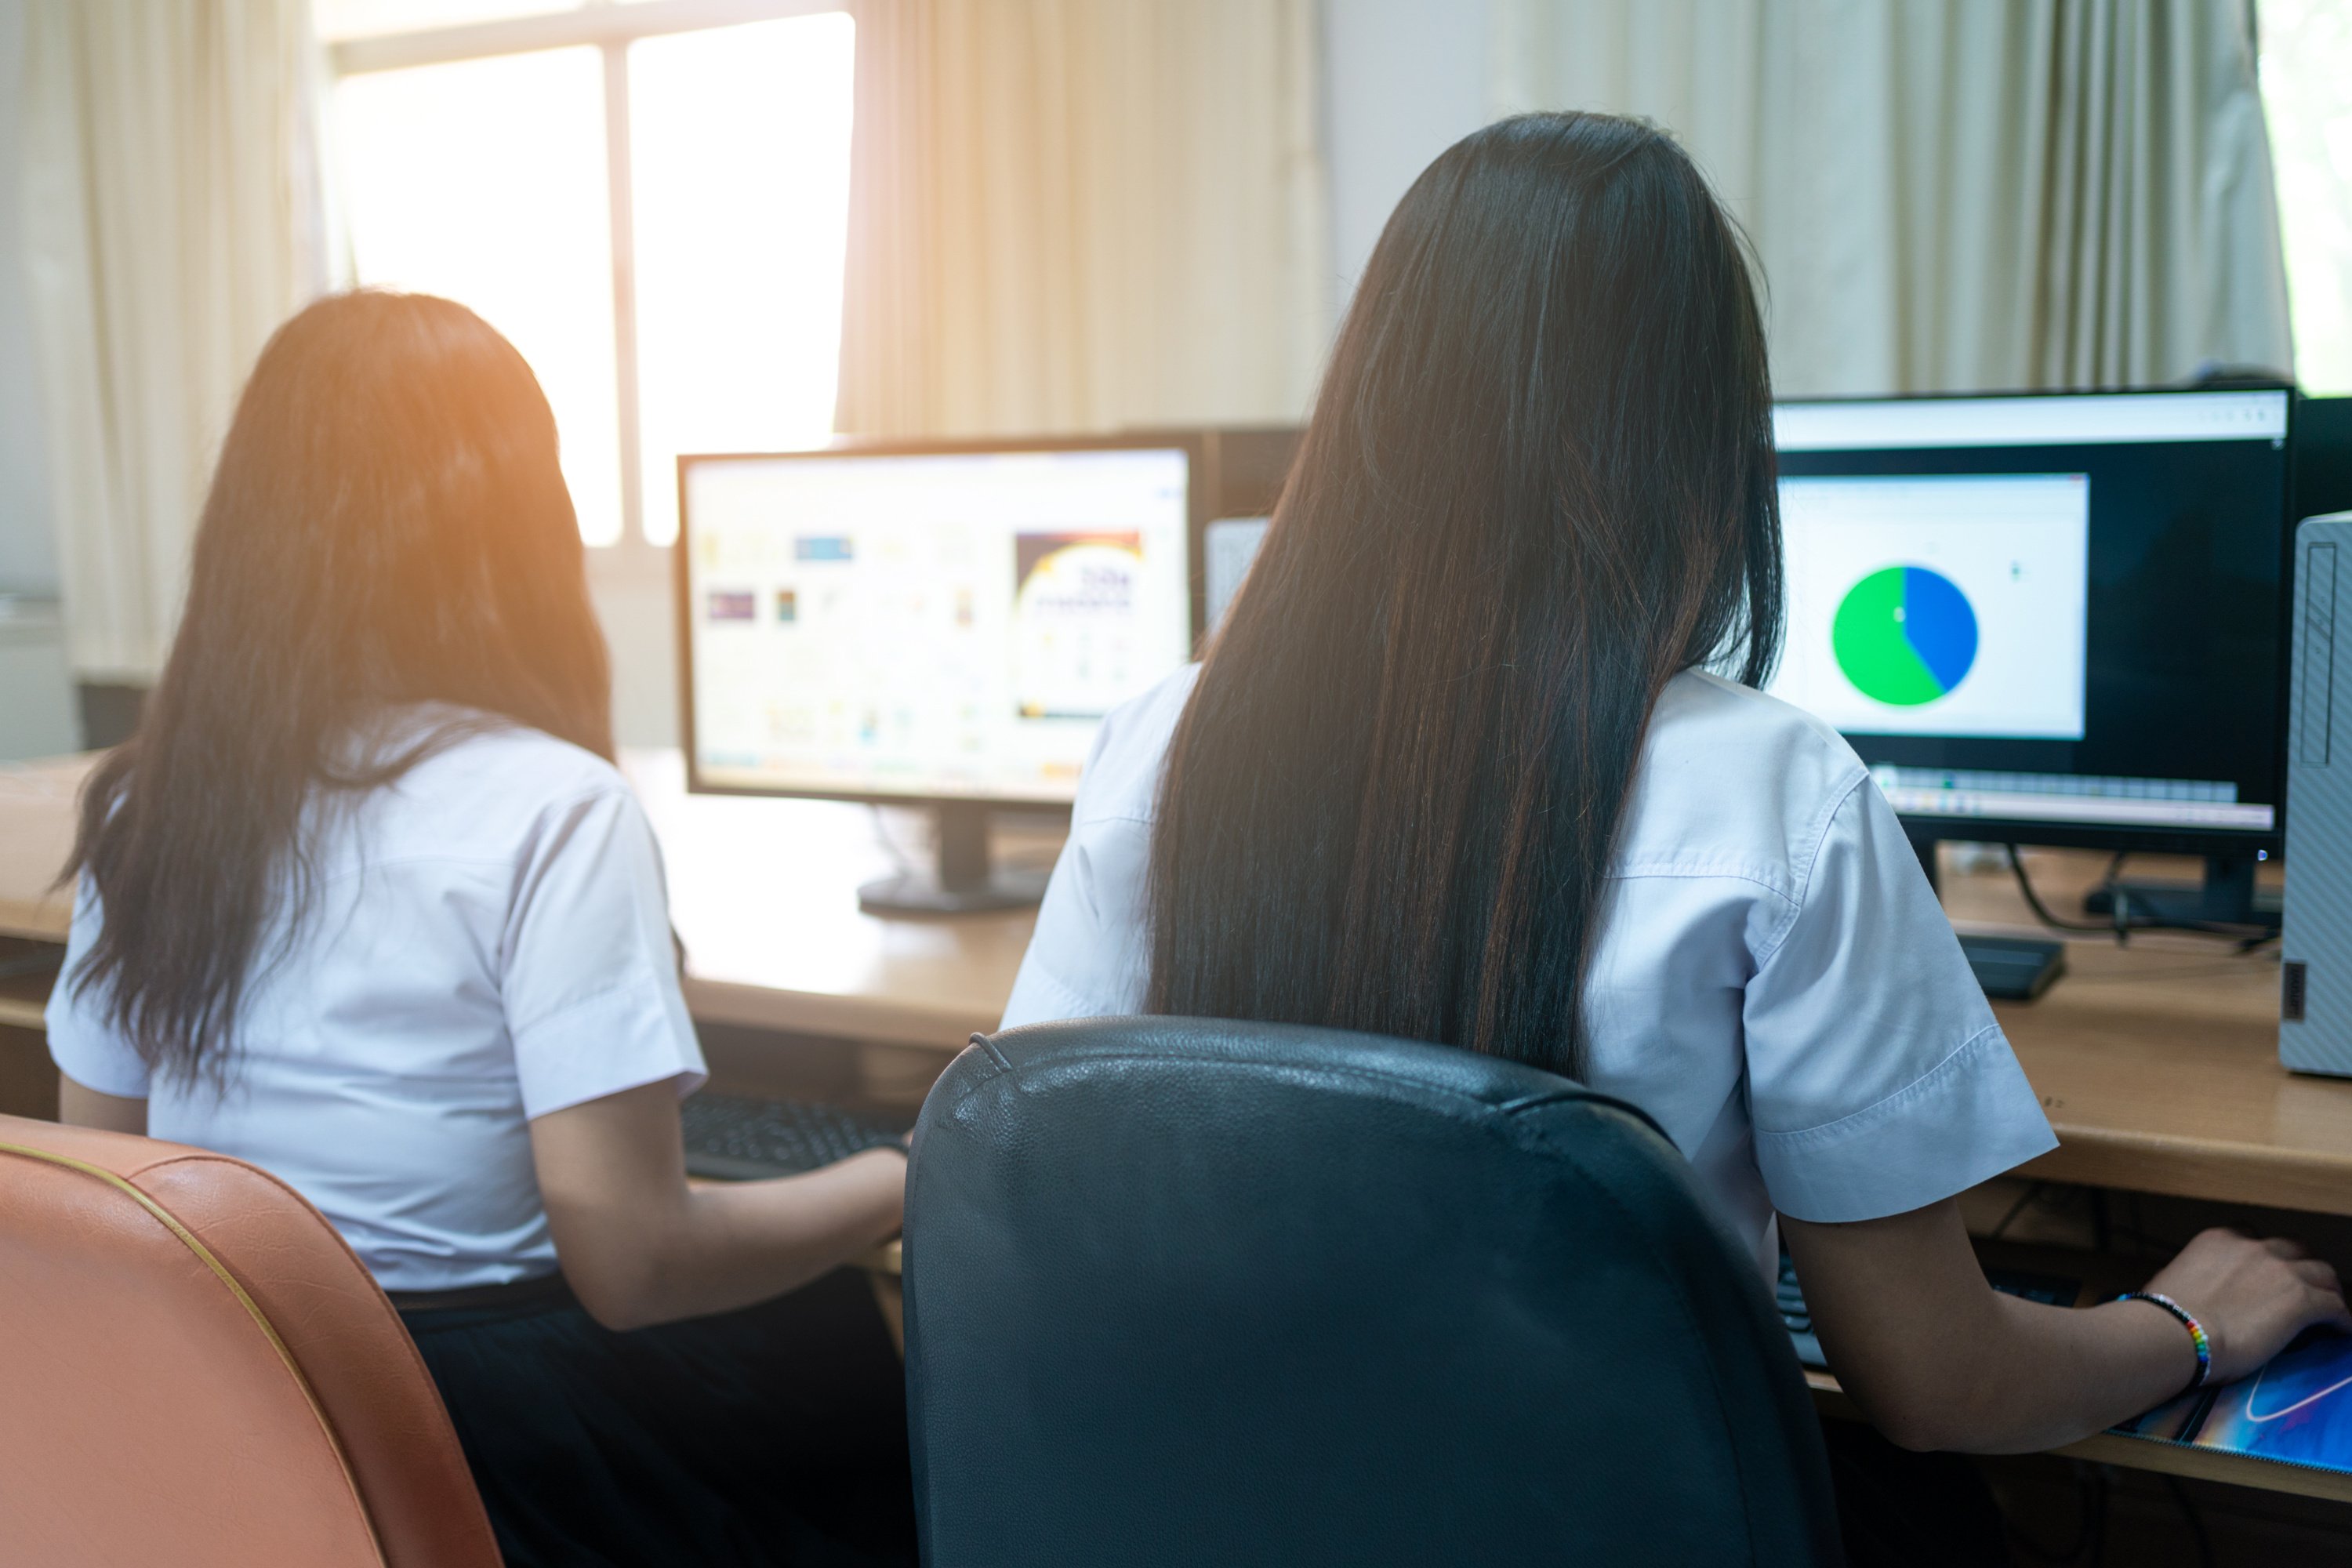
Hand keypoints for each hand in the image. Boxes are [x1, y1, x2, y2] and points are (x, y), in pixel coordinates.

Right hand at [2139, 1228, 2351, 1383]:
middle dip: (2302, 1268)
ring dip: (2327, 1290)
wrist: (2175, 1332)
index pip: (2255, 1238)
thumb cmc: (2160, 1313)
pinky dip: (2341, 1319)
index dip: (2266, 1258)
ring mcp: (2282, 1270)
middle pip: (2296, 1250)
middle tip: (2302, 1291)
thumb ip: (2191, 1277)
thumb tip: (2186, 1293)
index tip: (2266, 1276)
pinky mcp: (2302, 1300)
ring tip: (2329, 1311)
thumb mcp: (2170, 1281)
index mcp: (2220, 1238)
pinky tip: (2341, 1332)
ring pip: (2324, 1273)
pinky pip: (2336, 1307)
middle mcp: (2255, 1246)